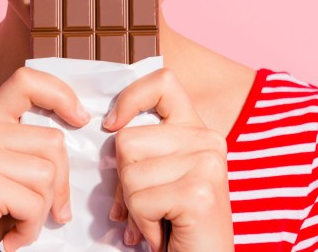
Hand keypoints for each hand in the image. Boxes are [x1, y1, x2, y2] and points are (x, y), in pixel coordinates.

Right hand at [0, 67, 89, 251]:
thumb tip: (80, 121)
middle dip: (57, 185)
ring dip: (41, 211)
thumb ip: (29, 147)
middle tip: (33, 213)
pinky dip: (30, 228)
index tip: (80, 118)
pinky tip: (6, 239)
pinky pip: (35, 203)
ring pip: (48, 173)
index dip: (60, 94)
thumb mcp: (6, 175)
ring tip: (14, 225)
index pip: (25, 82)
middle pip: (52, 142)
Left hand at [104, 68, 233, 251]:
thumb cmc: (178, 225)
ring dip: (134, 208)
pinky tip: (163, 235)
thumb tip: (109, 126)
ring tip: (159, 220)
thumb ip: (145, 147)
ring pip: (129, 173)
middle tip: (148, 207)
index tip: (113, 125)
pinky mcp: (199, 193)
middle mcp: (209, 140)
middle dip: (125, 181)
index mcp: (198, 130)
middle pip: (127, 140)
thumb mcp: (161, 175)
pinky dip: (143, 226)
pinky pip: (139, 201)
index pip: (163, 82)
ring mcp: (207, 164)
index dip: (130, 98)